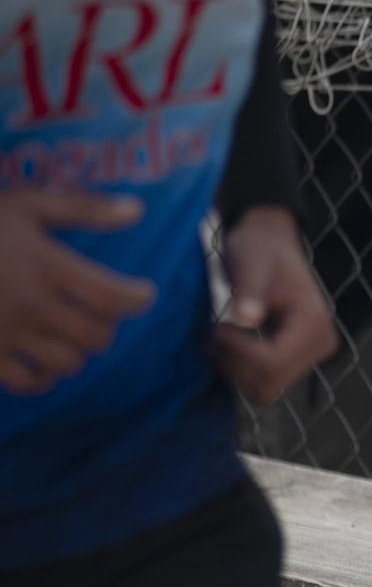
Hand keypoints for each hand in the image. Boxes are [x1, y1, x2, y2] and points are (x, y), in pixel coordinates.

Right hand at [0, 189, 155, 394]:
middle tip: (102, 312)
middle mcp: (31, 305)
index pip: (112, 297)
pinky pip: (28, 381)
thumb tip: (137, 210)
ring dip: (80, 350)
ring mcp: (6, 333)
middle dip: (109, 326)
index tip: (142, 292)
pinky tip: (44, 360)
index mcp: (46, 267)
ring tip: (73, 333)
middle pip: (97, 335)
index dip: (138, 299)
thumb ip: (83, 208)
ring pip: (69, 362)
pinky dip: (46, 377)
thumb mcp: (27, 205)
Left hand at [211, 207, 337, 403]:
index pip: (272, 364)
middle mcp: (321, 345)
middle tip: (217, 333)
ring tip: (222, 337)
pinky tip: (232, 344)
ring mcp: (311, 356)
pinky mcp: (297, 360)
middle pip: (268, 384)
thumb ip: (250, 290)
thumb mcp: (251, 264)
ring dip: (234, 370)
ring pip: (264, 390)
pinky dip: (240, 371)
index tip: (219, 326)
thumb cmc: (259, 249)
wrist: (270, 244)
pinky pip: (265, 383)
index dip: (238, 352)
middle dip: (234, 364)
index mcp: (314, 324)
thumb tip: (246, 318)